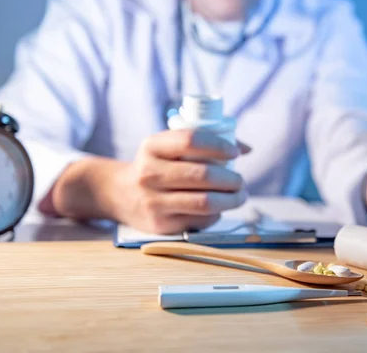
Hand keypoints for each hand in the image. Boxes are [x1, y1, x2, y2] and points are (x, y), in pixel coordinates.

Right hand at [113, 129, 249, 233]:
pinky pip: (200, 220)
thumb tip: (246, 148)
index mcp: (153, 146)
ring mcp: (153, 201)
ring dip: (231, 200)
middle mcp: (149, 172)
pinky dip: (216, 214)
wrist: (120, 194)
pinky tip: (218, 208)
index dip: (218, 146)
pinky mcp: (160, 225)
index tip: (234, 152)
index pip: (191, 140)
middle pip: (202, 175)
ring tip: (240, 195)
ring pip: (204, 202)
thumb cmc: (157, 166)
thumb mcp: (169, 147)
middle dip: (231, 179)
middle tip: (241, 181)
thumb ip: (205, 143)